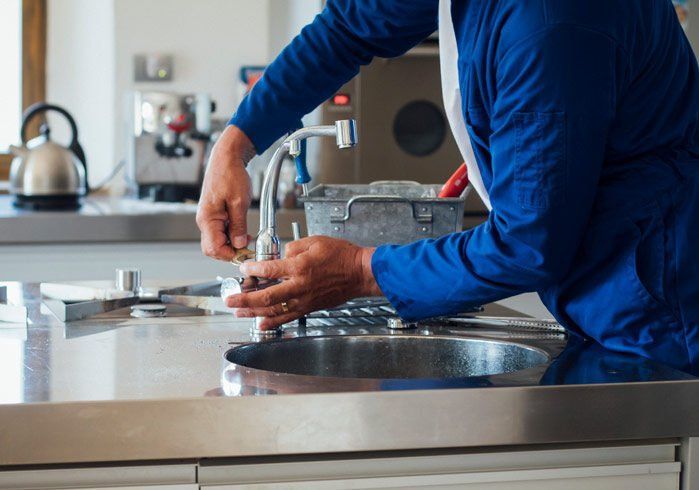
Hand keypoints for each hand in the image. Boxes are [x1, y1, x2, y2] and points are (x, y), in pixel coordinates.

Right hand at [196, 125, 255, 260]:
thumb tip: (240, 244)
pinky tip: (243, 232)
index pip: (214, 249)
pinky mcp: (215, 215)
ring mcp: (209, 218)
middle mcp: (205, 221)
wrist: (227, 158)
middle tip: (247, 248)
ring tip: (247, 238)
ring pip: (218, 242)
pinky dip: (232, 235)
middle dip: (230, 252)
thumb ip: (238, 225)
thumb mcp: (239, 202)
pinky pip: (221, 232)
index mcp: (207, 219)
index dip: (230, 254)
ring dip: (232, 244)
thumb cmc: (230, 174)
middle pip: (213, 248)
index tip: (246, 252)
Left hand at [226, 236, 381, 329]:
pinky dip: (273, 322)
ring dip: (253, 312)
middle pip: (266, 297)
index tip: (243, 268)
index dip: (252, 269)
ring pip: (274, 310)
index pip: (269, 270)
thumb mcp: (315, 241)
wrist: (359, 273)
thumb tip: (281, 256)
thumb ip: (293, 247)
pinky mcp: (309, 307)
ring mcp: (304, 300)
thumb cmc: (341, 256)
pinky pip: (288, 317)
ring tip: (239, 312)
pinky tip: (261, 323)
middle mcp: (300, 286)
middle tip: (230, 299)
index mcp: (300, 267)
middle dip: (244, 299)